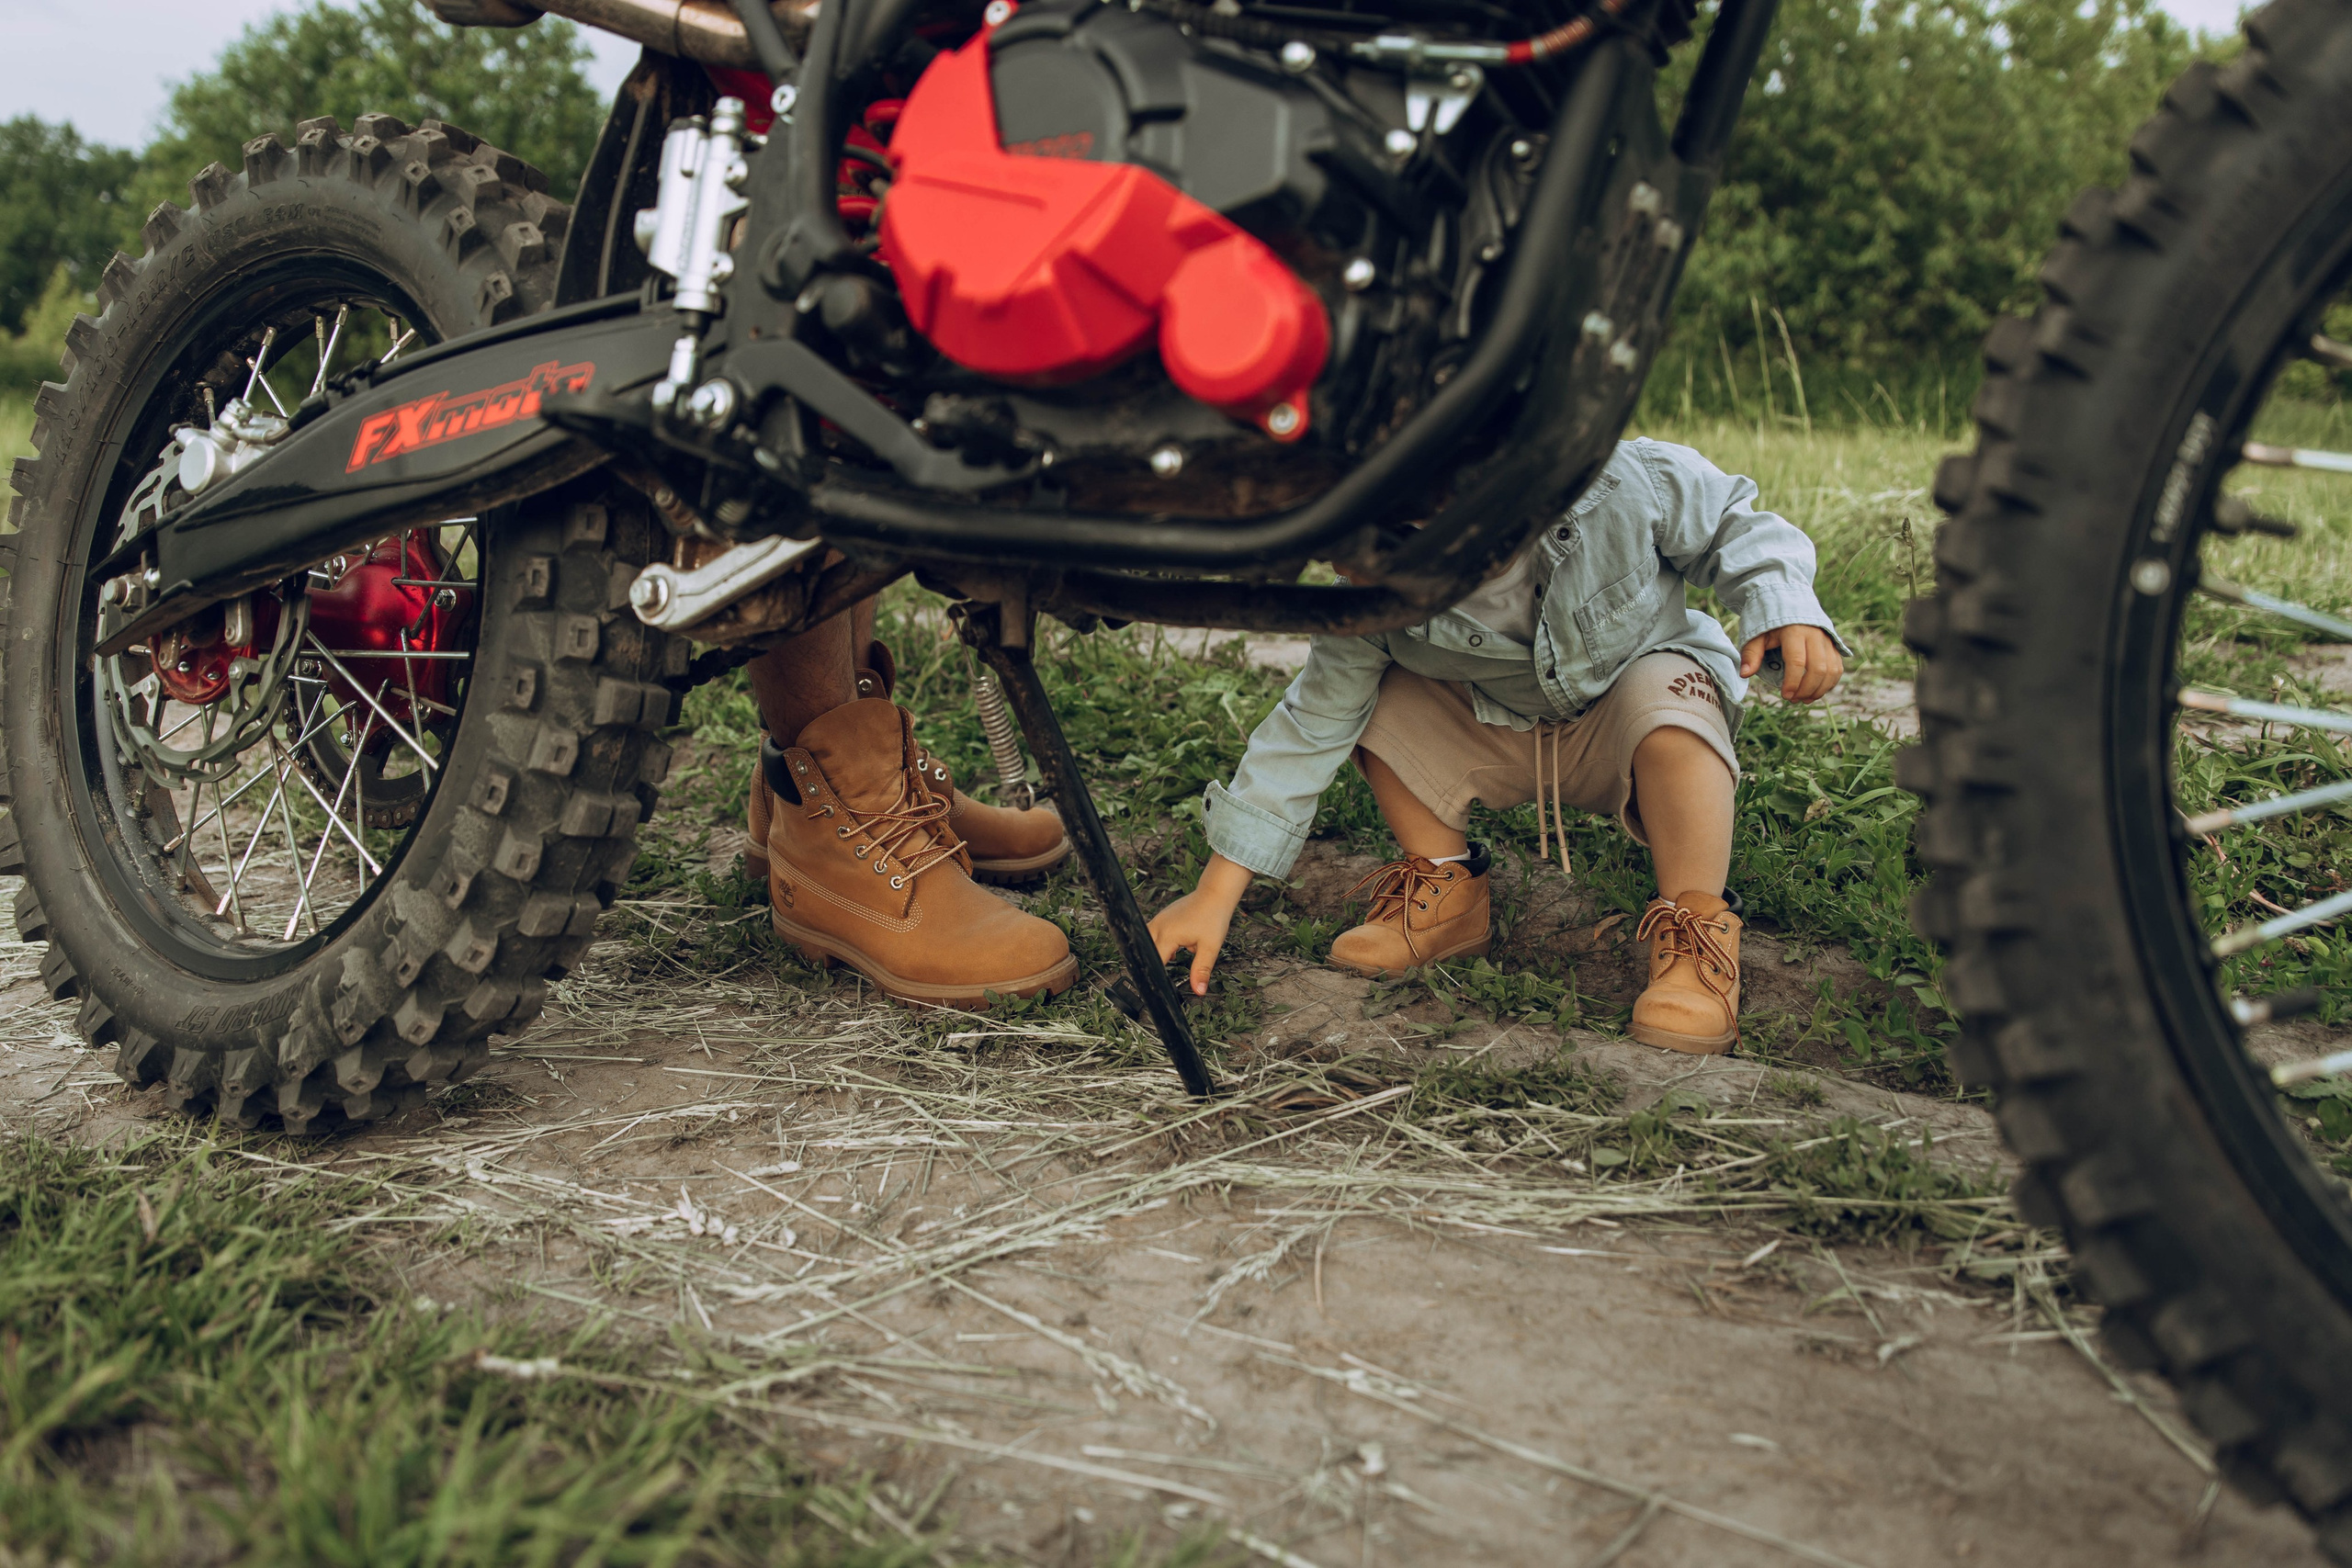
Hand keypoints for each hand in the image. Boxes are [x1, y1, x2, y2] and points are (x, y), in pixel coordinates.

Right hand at [1148, 855, 1253, 994]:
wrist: (1215, 894)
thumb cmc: (1213, 917)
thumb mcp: (1210, 947)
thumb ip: (1201, 970)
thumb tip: (1199, 990)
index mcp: (1168, 935)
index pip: (1154, 961)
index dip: (1155, 975)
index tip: (1157, 986)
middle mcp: (1159, 926)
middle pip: (1146, 951)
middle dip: (1152, 963)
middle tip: (1160, 974)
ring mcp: (1159, 919)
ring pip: (1147, 940)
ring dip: (1157, 951)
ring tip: (1169, 958)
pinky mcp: (1163, 916)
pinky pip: (1154, 933)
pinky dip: (1160, 942)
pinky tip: (1174, 948)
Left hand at [1740, 624, 1843, 702]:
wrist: (1789, 602)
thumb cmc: (1770, 622)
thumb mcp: (1756, 634)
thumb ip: (1751, 654)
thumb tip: (1745, 674)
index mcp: (1794, 631)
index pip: (1797, 661)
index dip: (1793, 682)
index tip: (1785, 695)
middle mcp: (1815, 634)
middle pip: (1818, 668)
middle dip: (1806, 689)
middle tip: (1793, 700)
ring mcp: (1827, 639)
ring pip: (1831, 670)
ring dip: (1819, 689)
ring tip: (1804, 699)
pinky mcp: (1834, 645)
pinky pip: (1837, 668)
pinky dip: (1829, 683)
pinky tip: (1815, 692)